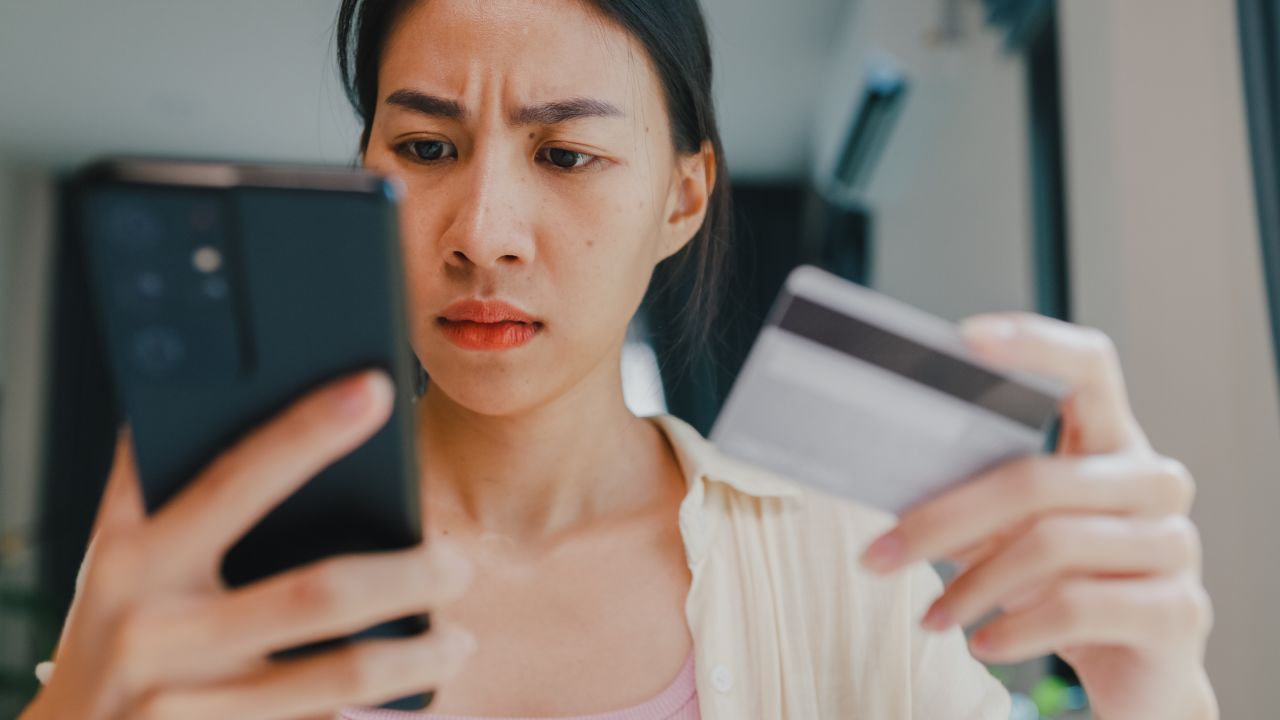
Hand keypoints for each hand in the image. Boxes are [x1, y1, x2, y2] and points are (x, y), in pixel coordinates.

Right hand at [21, 370, 474, 719]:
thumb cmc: (110, 633)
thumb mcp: (113, 559)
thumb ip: (152, 486)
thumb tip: (206, 381)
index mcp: (135, 559)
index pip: (234, 478)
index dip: (307, 430)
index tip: (376, 389)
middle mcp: (156, 630)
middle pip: (319, 593)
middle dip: (411, 574)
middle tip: (457, 563)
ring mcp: (186, 704)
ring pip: (340, 674)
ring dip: (417, 655)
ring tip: (457, 637)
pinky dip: (378, 707)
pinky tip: (412, 687)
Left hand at [858, 313, 1216, 719]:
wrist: (1137, 670)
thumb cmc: (1065, 583)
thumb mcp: (1014, 533)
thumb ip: (975, 496)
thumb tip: (889, 475)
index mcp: (1111, 443)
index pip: (1089, 368)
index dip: (1034, 345)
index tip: (965, 338)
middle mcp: (1153, 482)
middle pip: (1035, 478)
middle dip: (943, 521)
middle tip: (880, 555)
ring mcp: (1173, 545)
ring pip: (1049, 546)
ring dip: (971, 588)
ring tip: (931, 616)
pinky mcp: (1177, 611)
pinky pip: (1076, 608)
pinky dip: (1015, 629)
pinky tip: (984, 644)